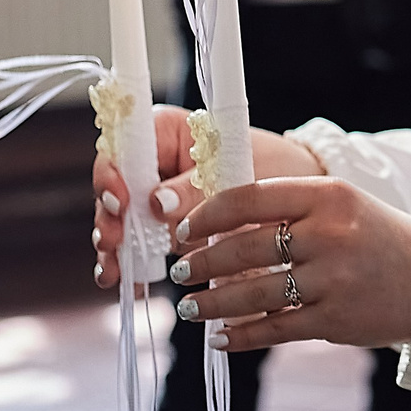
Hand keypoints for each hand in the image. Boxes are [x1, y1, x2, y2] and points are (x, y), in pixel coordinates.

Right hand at [92, 108, 325, 285]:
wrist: (300, 199)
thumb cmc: (273, 167)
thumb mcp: (237, 173)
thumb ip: (196, 188)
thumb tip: (157, 204)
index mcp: (170, 132)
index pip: (126, 144)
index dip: (113, 171)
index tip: (119, 199)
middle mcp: (157, 162)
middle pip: (116, 186)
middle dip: (109, 217)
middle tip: (112, 242)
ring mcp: (158, 196)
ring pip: (121, 219)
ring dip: (114, 245)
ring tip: (113, 269)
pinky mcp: (166, 227)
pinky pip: (138, 242)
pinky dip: (130, 261)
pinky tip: (124, 278)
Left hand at [171, 176, 410, 351]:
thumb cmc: (376, 238)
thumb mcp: (341, 205)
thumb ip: (288, 209)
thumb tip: (217, 228)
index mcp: (328, 196)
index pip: (249, 199)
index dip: (206, 216)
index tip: (185, 231)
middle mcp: (330, 234)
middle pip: (244, 250)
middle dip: (200, 264)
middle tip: (180, 274)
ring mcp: (333, 279)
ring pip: (252, 295)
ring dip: (211, 304)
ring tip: (190, 308)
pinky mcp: (335, 319)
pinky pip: (273, 329)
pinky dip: (240, 336)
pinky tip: (220, 338)